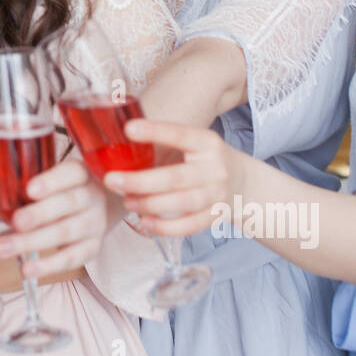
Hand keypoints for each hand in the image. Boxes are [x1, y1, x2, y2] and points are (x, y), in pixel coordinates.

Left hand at [0, 157, 109, 279]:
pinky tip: (27, 270)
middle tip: (15, 222)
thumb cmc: (62, 190)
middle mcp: (92, 196)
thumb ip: (14, 187)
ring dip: (34, 242)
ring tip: (2, 248)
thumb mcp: (46, 181)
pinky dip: (49, 266)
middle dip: (40, 214)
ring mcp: (95, 223)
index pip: (70, 173)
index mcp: (80, 173)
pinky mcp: (93, 247)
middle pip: (68, 204)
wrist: (100, 206)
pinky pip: (71, 258)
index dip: (51, 181)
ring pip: (66, 232)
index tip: (29, 190)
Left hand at [103, 119, 233, 238]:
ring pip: (181, 203)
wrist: (243, 182)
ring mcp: (217, 194)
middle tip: (112, 181)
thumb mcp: (194, 144)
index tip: (128, 129)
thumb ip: (166, 143)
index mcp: (207, 143)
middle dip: (140, 181)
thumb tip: (121, 145)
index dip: (155, 132)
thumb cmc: (205, 160)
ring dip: (149, 204)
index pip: (180, 135)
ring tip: (127, 202)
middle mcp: (215, 168)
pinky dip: (165, 227)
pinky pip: (189, 226)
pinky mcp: (216, 216)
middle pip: (175, 177)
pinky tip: (146, 221)